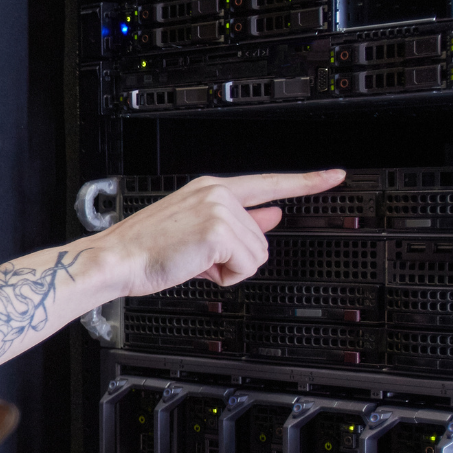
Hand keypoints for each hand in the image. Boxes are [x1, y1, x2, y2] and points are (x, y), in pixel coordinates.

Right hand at [89, 169, 344, 297]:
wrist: (118, 259)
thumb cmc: (147, 249)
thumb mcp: (196, 230)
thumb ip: (237, 222)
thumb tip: (271, 216)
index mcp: (211, 188)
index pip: (269, 183)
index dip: (306, 181)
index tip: (334, 175)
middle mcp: (217, 193)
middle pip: (262, 237)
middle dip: (235, 258)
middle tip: (198, 258)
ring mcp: (219, 209)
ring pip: (257, 254)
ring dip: (229, 269)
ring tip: (194, 262)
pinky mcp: (219, 230)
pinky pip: (246, 266)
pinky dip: (225, 276)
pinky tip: (198, 268)